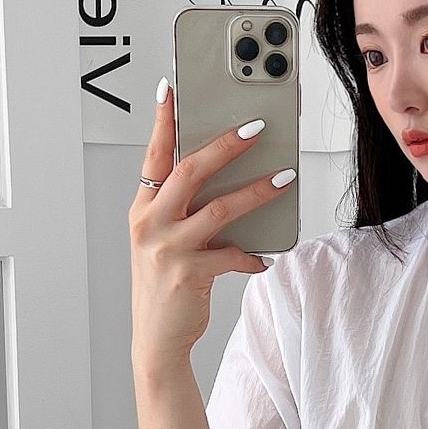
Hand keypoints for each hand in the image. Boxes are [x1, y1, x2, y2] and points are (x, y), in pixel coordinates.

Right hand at [128, 83, 295, 368]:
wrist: (157, 338)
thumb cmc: (165, 284)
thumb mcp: (162, 240)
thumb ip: (184, 210)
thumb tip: (230, 181)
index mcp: (143, 208)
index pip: (154, 155)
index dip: (163, 121)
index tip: (171, 90)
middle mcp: (150, 223)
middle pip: (191, 171)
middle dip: (226, 145)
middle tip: (257, 128)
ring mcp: (167, 248)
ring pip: (220, 208)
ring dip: (257, 192)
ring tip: (284, 179)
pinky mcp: (188, 273)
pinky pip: (231, 254)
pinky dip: (252, 255)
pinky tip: (263, 258)